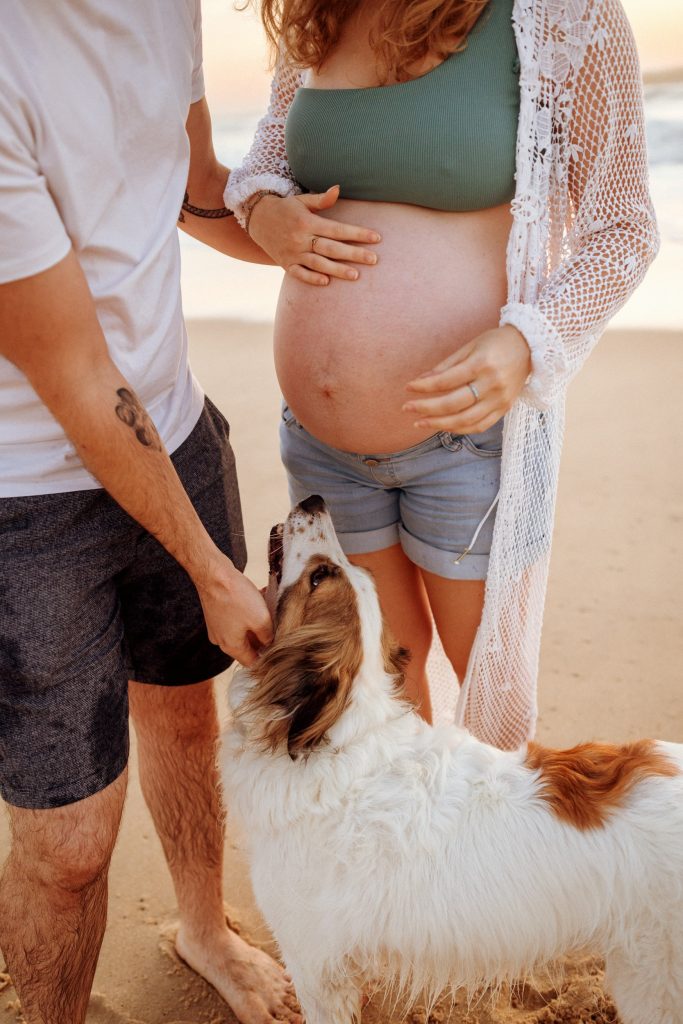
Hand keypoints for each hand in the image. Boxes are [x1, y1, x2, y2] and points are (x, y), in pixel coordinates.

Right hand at [194, 556, 272, 666]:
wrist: (213, 573)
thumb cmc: (236, 597)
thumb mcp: (260, 619)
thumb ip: (268, 636)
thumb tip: (270, 643)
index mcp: (231, 646)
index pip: (251, 662)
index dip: (267, 658)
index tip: (280, 649)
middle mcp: (222, 639)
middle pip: (248, 645)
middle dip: (264, 635)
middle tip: (278, 624)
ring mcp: (218, 625)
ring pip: (244, 628)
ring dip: (258, 620)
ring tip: (270, 607)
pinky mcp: (218, 611)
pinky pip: (237, 616)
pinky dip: (249, 610)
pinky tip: (260, 597)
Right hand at [247, 185, 380, 285]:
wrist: (257, 219)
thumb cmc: (286, 209)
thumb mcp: (302, 200)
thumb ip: (321, 200)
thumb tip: (338, 189)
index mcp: (308, 221)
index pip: (338, 229)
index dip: (358, 234)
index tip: (376, 238)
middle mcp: (301, 238)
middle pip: (331, 248)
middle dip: (354, 254)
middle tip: (374, 260)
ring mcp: (293, 253)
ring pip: (318, 263)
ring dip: (337, 270)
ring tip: (356, 275)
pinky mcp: (286, 264)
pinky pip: (299, 274)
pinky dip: (311, 278)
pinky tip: (326, 282)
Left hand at [403, 325, 531, 433]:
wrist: (531, 347)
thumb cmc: (496, 343)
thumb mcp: (470, 346)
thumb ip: (446, 365)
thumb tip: (421, 380)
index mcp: (481, 364)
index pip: (446, 381)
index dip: (424, 387)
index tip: (408, 388)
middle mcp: (492, 384)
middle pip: (453, 404)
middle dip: (426, 408)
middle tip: (406, 408)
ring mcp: (500, 399)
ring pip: (465, 420)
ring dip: (439, 424)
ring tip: (420, 423)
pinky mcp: (504, 409)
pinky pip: (479, 425)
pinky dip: (460, 429)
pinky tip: (444, 426)